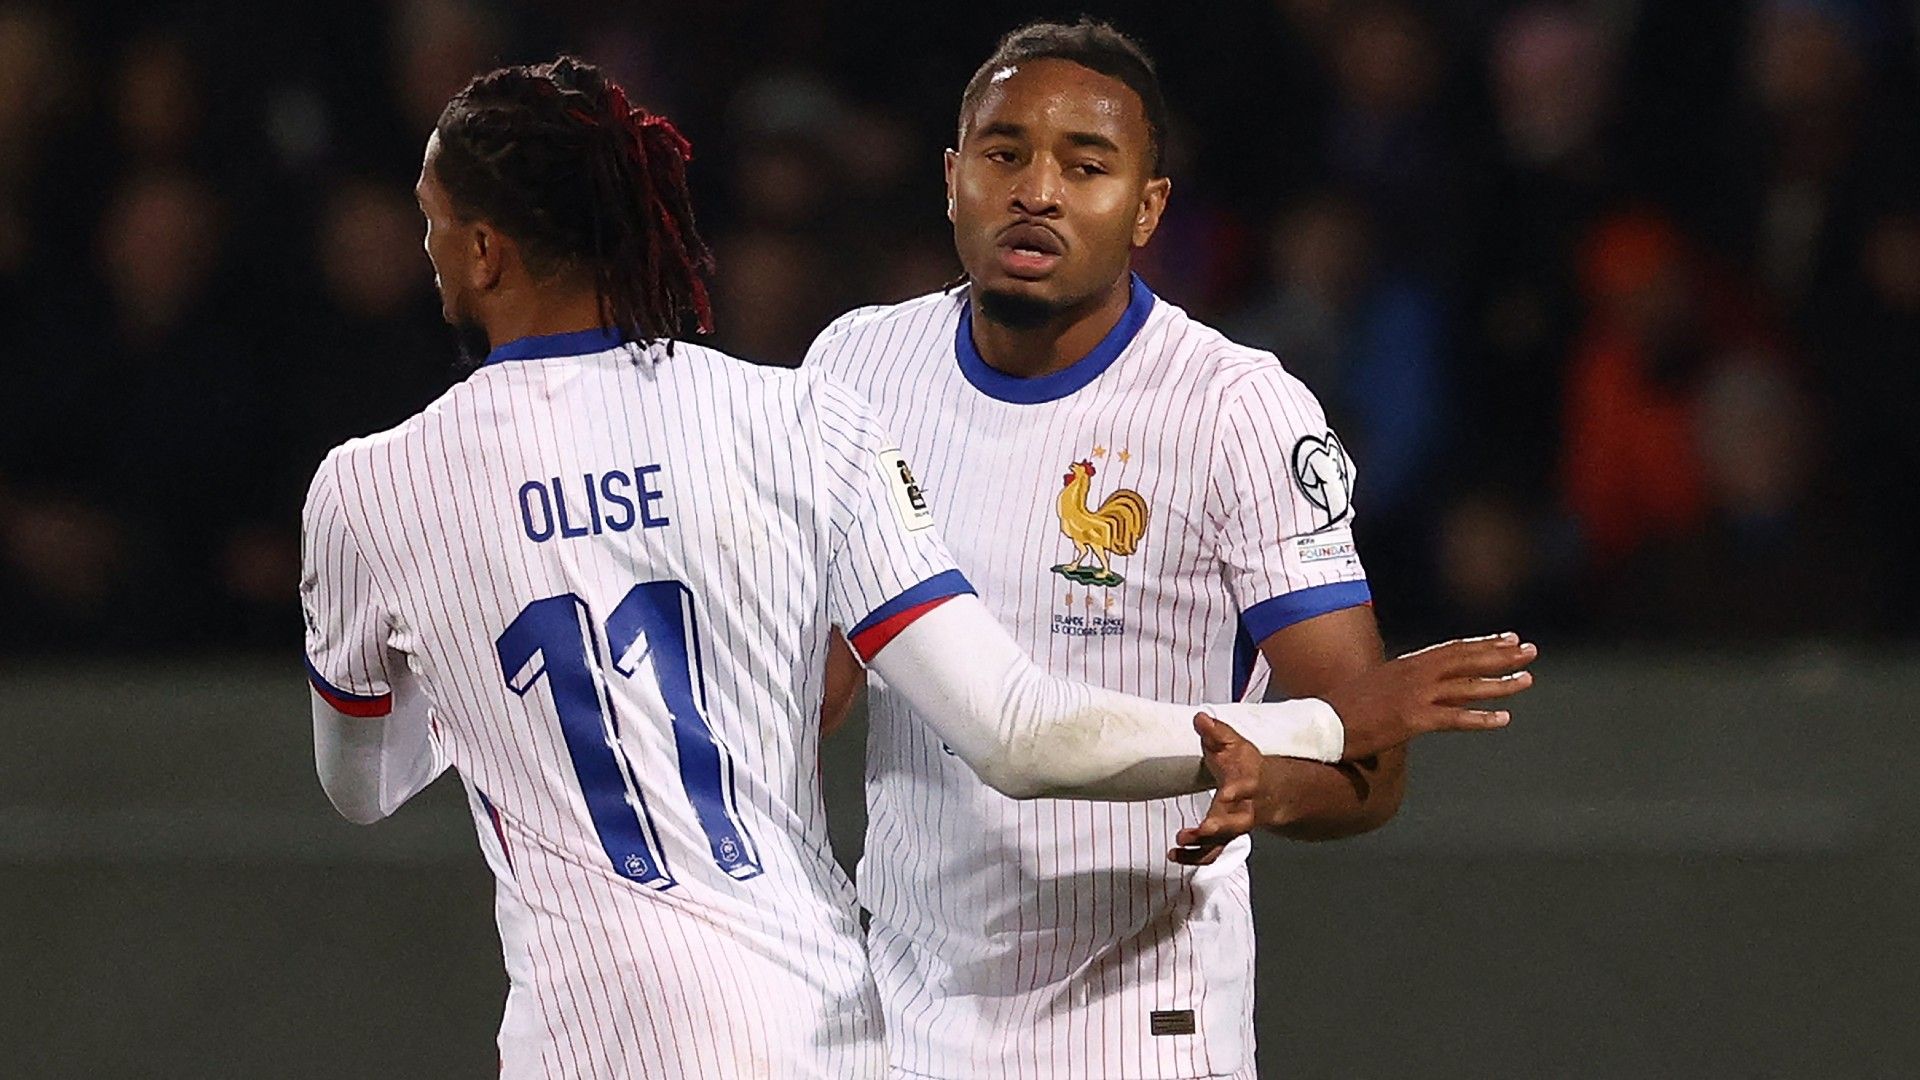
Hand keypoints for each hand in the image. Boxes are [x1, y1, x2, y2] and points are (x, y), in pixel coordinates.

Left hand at [1169, 712, 1261, 865]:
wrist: (1268, 791)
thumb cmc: (1247, 767)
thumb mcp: (1233, 745)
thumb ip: (1216, 732)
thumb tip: (1200, 718)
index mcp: (1247, 784)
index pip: (1245, 788)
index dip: (1238, 792)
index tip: (1227, 794)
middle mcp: (1243, 810)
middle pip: (1235, 824)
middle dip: (1219, 828)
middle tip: (1202, 830)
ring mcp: (1233, 828)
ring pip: (1221, 844)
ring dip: (1200, 849)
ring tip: (1178, 847)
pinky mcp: (1223, 839)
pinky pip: (1210, 853)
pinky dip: (1193, 857)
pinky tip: (1175, 855)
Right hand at [1321, 632, 1536, 759]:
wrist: (1320, 724)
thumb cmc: (1341, 710)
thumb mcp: (1373, 689)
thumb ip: (1397, 688)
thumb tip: (1410, 695)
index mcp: (1406, 665)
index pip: (1452, 649)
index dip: (1482, 644)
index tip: (1507, 638)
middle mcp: (1414, 674)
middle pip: (1466, 660)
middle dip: (1501, 655)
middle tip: (1529, 650)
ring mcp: (1415, 696)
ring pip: (1467, 686)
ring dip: (1500, 683)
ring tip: (1527, 680)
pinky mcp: (1413, 719)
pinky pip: (1455, 718)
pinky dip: (1481, 718)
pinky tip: (1504, 719)